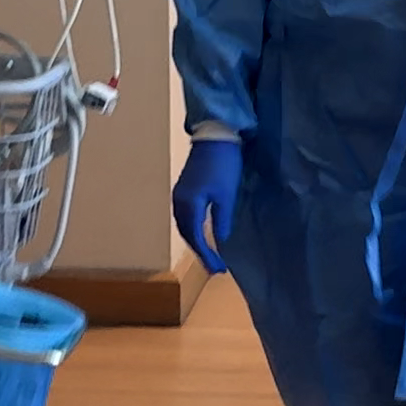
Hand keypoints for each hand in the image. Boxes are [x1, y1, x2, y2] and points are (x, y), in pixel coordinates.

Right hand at [171, 139, 242, 274]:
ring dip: (195, 241)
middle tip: (214, 266)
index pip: (196, 238)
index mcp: (188, 205)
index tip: (218, 269)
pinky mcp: (184, 188)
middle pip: (186, 234)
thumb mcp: (226, 195)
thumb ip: (221, 219)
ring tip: (208, 254)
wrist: (215, 135)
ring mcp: (179, 194)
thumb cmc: (223, 164)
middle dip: (199, 251)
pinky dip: (193, 228)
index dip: (206, 255)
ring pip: (184, 225)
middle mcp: (179, 202)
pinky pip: (185, 215)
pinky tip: (202, 232)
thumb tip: (219, 239)